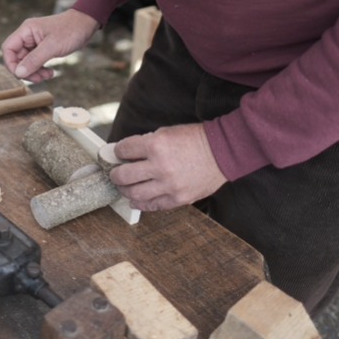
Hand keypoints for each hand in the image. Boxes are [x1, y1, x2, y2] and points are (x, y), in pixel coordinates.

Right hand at [1, 9, 98, 81]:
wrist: (86, 24)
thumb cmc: (71, 30)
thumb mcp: (52, 46)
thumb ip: (34, 60)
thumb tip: (19, 73)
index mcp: (26, 31)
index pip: (8, 49)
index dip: (11, 64)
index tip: (21, 75)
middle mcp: (28, 36)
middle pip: (17, 58)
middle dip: (26, 71)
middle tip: (39, 78)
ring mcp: (35, 43)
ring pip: (26, 62)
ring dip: (34, 72)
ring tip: (47, 76)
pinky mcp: (43, 48)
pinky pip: (36, 62)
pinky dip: (41, 70)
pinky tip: (50, 72)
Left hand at [109, 124, 226, 210]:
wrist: (222, 152)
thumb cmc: (196, 140)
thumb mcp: (167, 132)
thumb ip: (147, 143)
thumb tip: (128, 154)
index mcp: (156, 145)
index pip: (124, 150)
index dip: (118, 152)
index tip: (118, 154)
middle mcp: (160, 166)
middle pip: (123, 175)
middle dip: (115, 174)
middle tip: (115, 173)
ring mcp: (169, 185)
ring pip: (135, 193)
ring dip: (125, 190)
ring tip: (125, 187)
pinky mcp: (178, 198)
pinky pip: (153, 205)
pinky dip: (141, 204)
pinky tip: (136, 200)